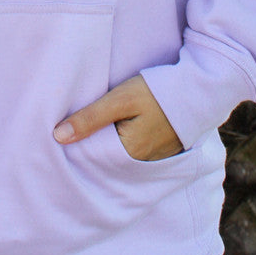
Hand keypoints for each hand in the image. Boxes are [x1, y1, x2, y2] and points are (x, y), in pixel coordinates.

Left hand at [53, 74, 182, 161]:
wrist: (197, 91)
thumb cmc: (157, 92)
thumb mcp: (120, 99)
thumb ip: (90, 118)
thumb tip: (58, 136)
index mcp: (127, 154)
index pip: (90, 157)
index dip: (75, 146)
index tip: (58, 136)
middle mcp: (139, 164)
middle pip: (103, 159)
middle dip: (87, 147)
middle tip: (67, 135)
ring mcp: (151, 159)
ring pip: (116, 156)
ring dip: (103, 146)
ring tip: (86, 134)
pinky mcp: (158, 151)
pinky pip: (131, 153)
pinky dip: (119, 145)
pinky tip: (111, 133)